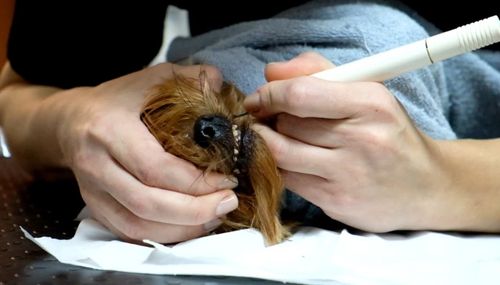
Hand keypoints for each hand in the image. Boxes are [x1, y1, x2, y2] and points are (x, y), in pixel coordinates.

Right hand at [51, 63, 238, 241]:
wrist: (70, 120)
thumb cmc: (116, 100)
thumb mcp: (149, 79)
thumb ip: (188, 78)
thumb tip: (221, 86)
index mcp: (109, 129)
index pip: (155, 167)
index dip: (196, 181)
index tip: (228, 178)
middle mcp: (96, 164)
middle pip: (147, 204)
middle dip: (195, 211)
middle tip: (228, 202)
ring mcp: (92, 191)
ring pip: (137, 226)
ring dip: (182, 229)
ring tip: (215, 216)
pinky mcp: (95, 208)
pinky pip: (129, 233)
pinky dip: (163, 236)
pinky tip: (190, 226)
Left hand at [244, 52, 448, 231]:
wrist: (426, 188)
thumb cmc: (389, 134)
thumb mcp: (366, 92)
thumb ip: (317, 73)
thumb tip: (271, 71)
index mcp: (370, 103)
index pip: (299, 94)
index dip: (269, 95)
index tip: (259, 98)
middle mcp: (362, 139)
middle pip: (287, 124)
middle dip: (271, 119)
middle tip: (271, 119)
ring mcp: (349, 175)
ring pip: (281, 153)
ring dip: (269, 144)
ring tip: (274, 137)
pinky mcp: (337, 202)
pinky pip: (289, 180)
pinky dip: (282, 167)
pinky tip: (293, 161)